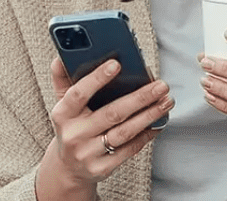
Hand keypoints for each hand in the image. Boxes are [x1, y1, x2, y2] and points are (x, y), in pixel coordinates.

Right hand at [41, 57, 174, 190]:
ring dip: (149, 115)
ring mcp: (88, 153)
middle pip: (112, 113)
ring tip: (166, 101)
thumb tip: (60, 58)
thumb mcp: (63, 104)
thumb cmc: (72, 127)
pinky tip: (158, 122)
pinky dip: (146, 134)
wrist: (68, 167)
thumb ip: (62, 80)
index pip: (79, 93)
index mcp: (62, 114)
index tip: (117, 64)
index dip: (97, 78)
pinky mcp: (102, 168)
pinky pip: (130, 149)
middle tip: (161, 85)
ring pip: (125, 132)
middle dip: (140, 97)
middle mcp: (74, 134)